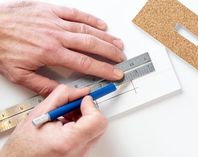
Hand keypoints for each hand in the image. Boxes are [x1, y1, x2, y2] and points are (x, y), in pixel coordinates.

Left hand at [0, 1, 124, 95]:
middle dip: (110, 52)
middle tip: (121, 58)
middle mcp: (57, 35)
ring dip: (105, 37)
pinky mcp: (52, 10)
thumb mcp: (19, 74)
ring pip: (87, 30)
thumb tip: (60, 92)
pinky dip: (91, 19)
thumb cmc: (3, 47)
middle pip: (91, 45)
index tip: (114, 73)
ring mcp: (56, 21)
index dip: (103, 69)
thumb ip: (42, 85)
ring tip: (117, 43)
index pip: (85, 63)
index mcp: (51, 52)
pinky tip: (101, 25)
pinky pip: (76, 14)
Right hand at [1, 85, 107, 156]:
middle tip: (74, 106)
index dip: (91, 106)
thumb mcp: (40, 112)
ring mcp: (81, 155)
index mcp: (68, 141)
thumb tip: (81, 92)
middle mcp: (78, 151)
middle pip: (100, 125)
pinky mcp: (81, 155)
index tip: (84, 100)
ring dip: (84, 118)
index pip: (97, 120)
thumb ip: (63, 96)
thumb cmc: (24, 144)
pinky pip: (90, 137)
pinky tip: (67, 124)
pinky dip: (81, 126)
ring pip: (96, 130)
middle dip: (89, 110)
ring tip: (66, 116)